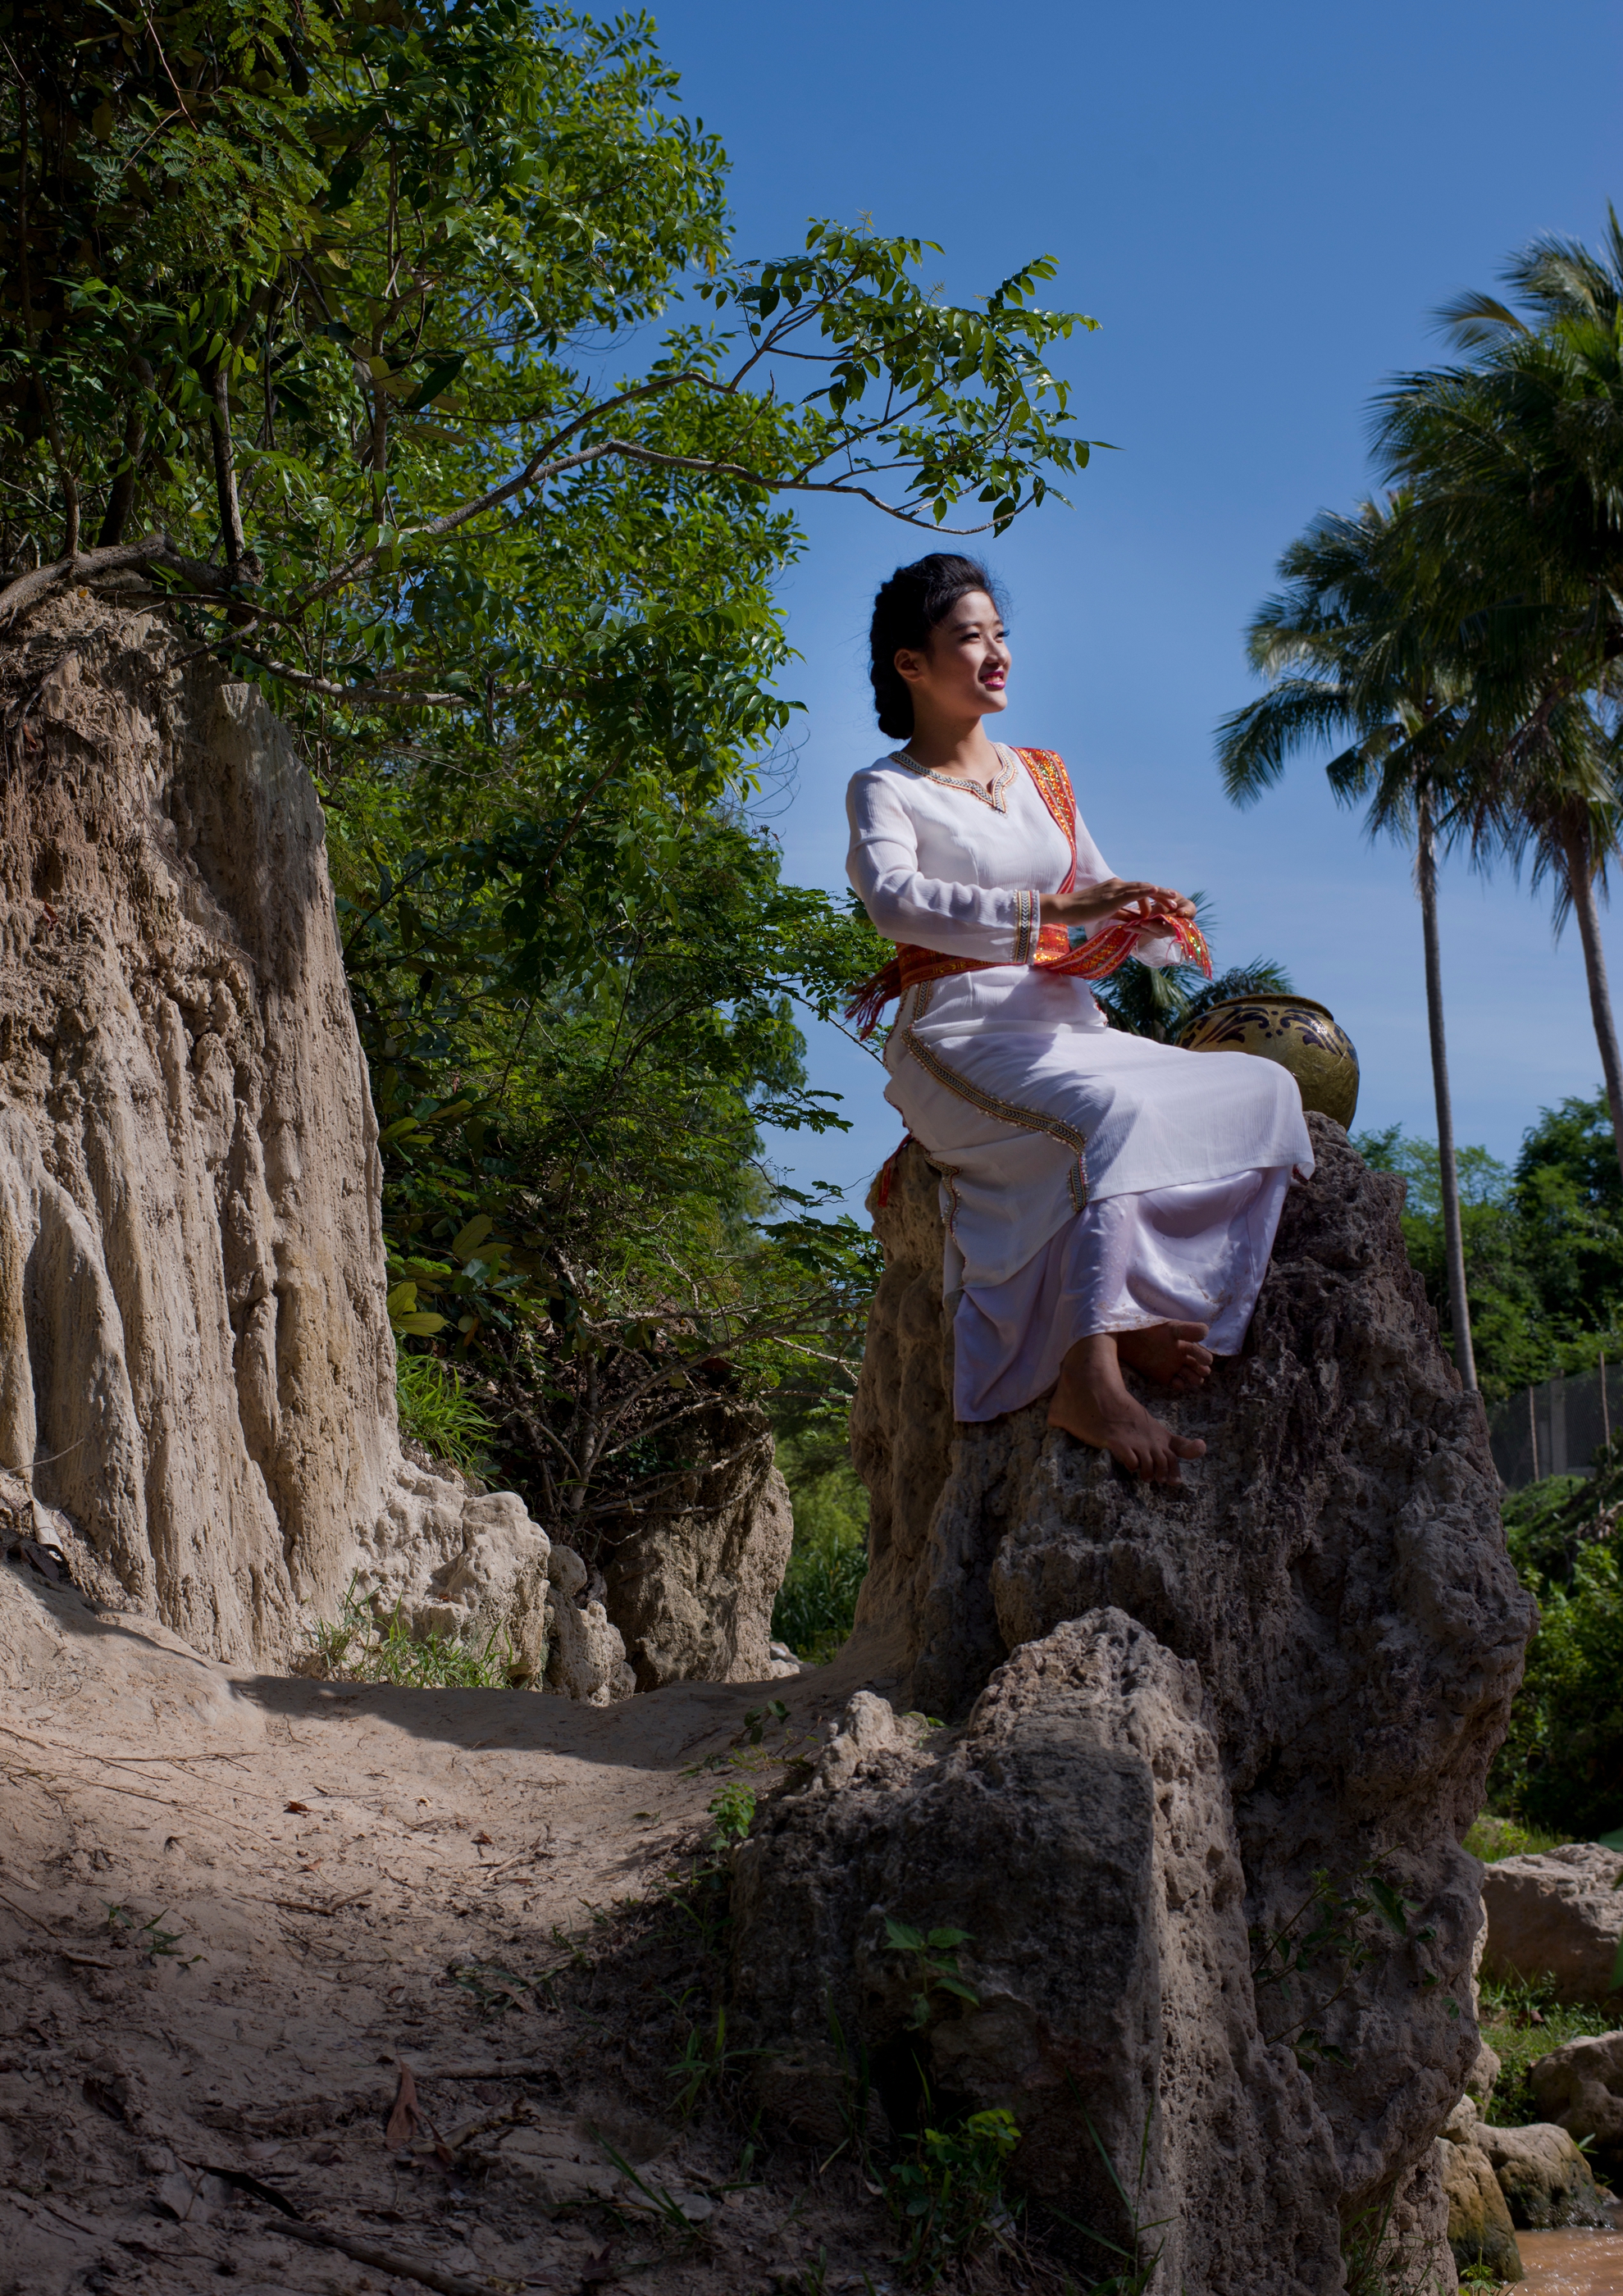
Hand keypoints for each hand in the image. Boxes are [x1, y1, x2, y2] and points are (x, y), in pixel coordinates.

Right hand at [1040, 878, 1196, 931]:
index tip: (1163, 904)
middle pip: (1144, 887)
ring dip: (1160, 894)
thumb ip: (1119, 914)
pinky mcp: (1115, 895)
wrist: (1065, 908)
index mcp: (1114, 888)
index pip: (1138, 891)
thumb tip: (1133, 919)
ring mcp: (1116, 888)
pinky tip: (1159, 892)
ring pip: (1144, 888)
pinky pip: (1136, 891)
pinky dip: (1149, 891)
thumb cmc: (1079, 913)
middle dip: (1161, 894)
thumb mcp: (1104, 913)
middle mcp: (1117, 885)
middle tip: (1174, 901)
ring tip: (1173, 903)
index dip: (1152, 897)